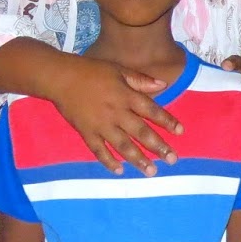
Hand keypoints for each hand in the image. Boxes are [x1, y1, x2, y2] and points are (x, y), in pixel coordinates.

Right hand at [46, 54, 181, 175]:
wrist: (60, 78)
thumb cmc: (91, 71)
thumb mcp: (118, 70)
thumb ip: (141, 80)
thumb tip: (164, 84)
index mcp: (126, 96)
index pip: (152, 110)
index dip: (167, 121)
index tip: (180, 132)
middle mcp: (116, 113)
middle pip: (141, 132)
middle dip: (158, 147)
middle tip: (172, 160)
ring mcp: (101, 125)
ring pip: (123, 145)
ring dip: (138, 159)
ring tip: (151, 171)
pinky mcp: (86, 132)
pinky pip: (99, 150)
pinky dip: (109, 161)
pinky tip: (120, 171)